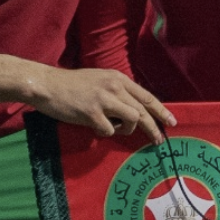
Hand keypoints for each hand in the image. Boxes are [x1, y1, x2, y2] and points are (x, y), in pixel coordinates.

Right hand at [29, 68, 175, 142]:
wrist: (48, 85)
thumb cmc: (72, 85)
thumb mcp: (100, 80)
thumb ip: (117, 91)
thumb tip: (133, 109)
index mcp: (118, 79)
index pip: (147, 97)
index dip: (161, 111)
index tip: (171, 122)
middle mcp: (115, 87)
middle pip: (144, 111)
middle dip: (154, 128)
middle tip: (159, 141)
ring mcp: (104, 100)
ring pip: (133, 119)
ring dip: (128, 130)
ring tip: (117, 129)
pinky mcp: (91, 113)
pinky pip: (109, 130)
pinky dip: (106, 132)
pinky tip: (96, 127)